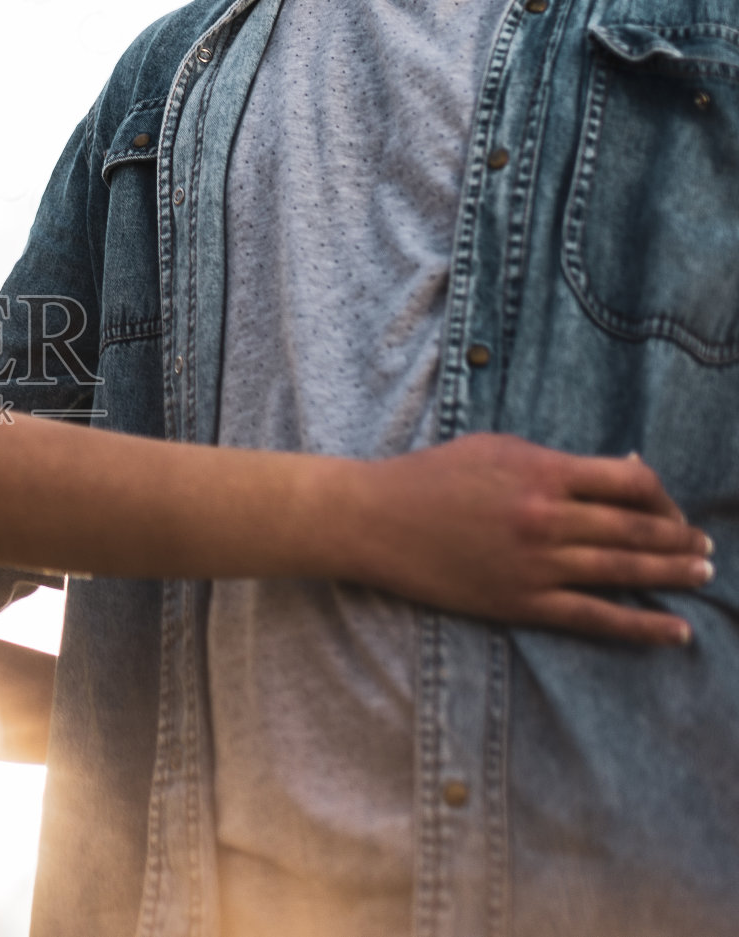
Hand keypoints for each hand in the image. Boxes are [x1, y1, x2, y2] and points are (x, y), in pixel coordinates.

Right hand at [346, 435, 711, 644]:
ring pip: (625, 570)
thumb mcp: (497, 448)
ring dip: (672, 574)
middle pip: (637, 528)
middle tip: (705, 548)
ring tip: (702, 575)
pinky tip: (675, 631)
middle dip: (679, 539)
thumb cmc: (430, 476)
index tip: (670, 508)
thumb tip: (621, 470)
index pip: (632, 482)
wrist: (374, 519)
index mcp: (544, 472)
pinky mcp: (520, 601)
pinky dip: (642, 626)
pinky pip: (595, 617)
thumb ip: (559, 460)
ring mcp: (537, 564)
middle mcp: (548, 518)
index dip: (662, 496)